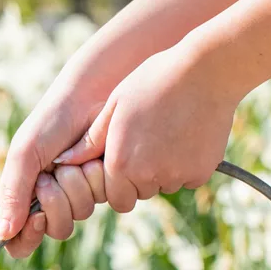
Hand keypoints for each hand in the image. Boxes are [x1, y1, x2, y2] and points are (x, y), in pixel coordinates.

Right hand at [0, 80, 110, 257]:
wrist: (91, 95)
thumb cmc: (51, 121)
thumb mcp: (24, 154)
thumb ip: (13, 194)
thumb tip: (3, 235)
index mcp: (26, 196)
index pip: (21, 240)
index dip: (28, 238)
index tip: (36, 219)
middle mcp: (52, 200)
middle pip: (56, 231)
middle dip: (56, 203)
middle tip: (53, 174)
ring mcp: (80, 194)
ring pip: (80, 216)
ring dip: (76, 186)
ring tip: (72, 159)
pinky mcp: (105, 185)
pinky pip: (103, 200)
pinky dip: (95, 179)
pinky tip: (92, 159)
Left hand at [55, 43, 242, 211]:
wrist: (206, 70)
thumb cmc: (154, 81)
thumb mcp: (115, 106)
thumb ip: (91, 141)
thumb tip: (64, 162)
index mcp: (120, 164)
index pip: (116, 198)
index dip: (119, 184)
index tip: (126, 163)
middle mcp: (147, 176)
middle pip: (140, 193)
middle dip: (141, 178)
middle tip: (148, 144)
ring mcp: (176, 175)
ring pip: (165, 185)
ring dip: (165, 170)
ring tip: (168, 133)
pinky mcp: (202, 172)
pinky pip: (189, 178)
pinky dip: (188, 165)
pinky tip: (188, 135)